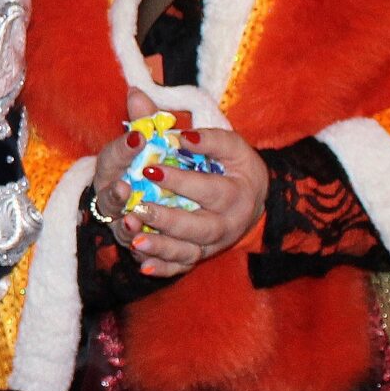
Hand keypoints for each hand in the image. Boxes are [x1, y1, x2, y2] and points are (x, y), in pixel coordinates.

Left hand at [102, 92, 268, 279]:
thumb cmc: (236, 165)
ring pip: (189, 252)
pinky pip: (182, 268)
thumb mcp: (228, 144)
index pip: (210, 189)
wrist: (254, 199)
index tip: (150, 169)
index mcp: (237, 192)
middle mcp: (228, 223)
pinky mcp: (201, 255)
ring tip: (134, 238)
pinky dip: (163, 269)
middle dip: (168, 219)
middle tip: (138, 207)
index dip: (181, 180)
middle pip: (200, 226)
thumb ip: (200, 133)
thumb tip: (166, 121)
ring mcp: (214, 243)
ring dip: (161, 247)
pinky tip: (143, 265)